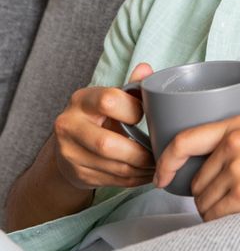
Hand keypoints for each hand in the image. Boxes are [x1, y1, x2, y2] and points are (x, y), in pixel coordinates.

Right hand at [53, 62, 156, 191]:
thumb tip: (146, 70)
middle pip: (107, 144)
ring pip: (112, 166)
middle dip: (139, 152)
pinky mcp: (77, 173)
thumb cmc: (98, 117)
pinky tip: (146, 173)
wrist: (68, 145)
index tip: (146, 115)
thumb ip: (130, 87)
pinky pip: (112, 180)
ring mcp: (69, 152)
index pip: (108, 101)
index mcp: (81, 100)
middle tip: (159, 153)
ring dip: (141, 169)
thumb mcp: (110, 98)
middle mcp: (69, 125)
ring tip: (158, 165)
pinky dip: (134, 178)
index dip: (133, 110)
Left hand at [153, 114, 239, 221]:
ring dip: (216, 212)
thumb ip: (239, 141)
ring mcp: (238, 167)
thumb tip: (214, 167)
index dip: (166, 163)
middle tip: (231, 202)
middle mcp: (232, 143)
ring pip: (204, 202)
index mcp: (236, 124)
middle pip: (195, 181)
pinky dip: (223, 222)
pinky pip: (217, 216)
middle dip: (206, 196)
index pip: (183, 140)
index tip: (161, 177)